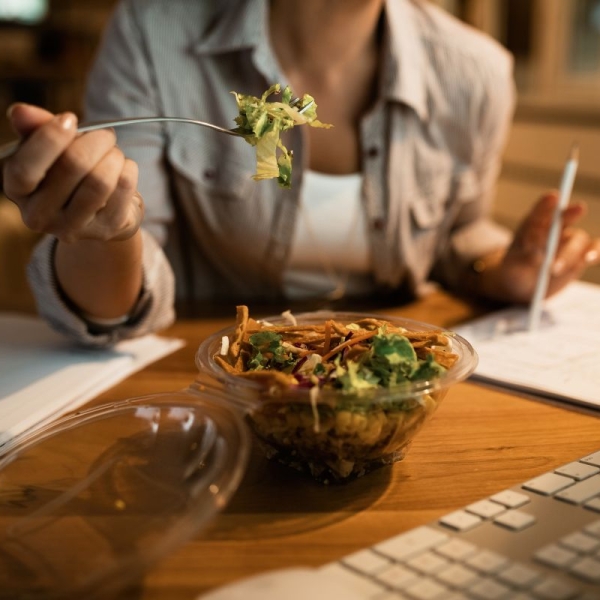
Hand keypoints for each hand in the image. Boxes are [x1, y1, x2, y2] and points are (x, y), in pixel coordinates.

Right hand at [2, 103, 142, 242]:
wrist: (99, 210)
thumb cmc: (69, 172)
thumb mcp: (49, 148)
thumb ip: (35, 129)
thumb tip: (21, 112)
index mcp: (17, 190)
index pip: (25, 169)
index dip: (50, 138)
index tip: (70, 119)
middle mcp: (39, 216)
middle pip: (73, 165)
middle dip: (96, 140)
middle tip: (105, 134)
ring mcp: (72, 228)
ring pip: (101, 180)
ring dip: (114, 156)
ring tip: (114, 153)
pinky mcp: (106, 231)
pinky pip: (123, 188)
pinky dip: (129, 169)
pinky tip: (124, 169)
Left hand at [489, 191, 599, 302]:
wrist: (524, 287)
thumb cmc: (515, 271)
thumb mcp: (511, 266)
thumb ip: (522, 259)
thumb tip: (536, 256)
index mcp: (533, 225)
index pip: (539, 213)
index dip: (546, 204)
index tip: (553, 197)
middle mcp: (554, 229)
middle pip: (563, 219)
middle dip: (569, 214)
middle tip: (579, 208)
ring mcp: (569, 242)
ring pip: (577, 240)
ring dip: (568, 253)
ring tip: (553, 268)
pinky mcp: (581, 257)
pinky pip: (593, 250)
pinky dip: (594, 252)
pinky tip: (590, 257)